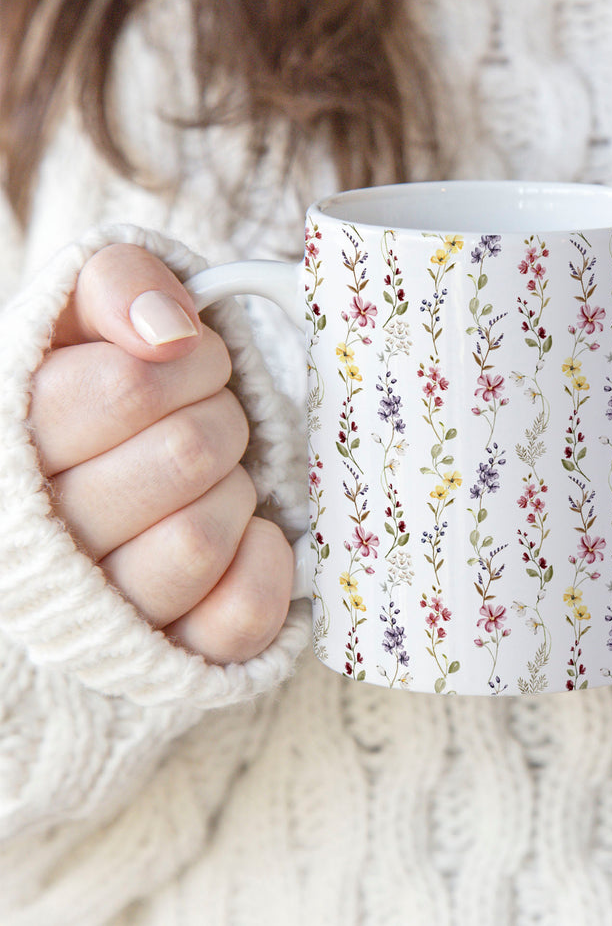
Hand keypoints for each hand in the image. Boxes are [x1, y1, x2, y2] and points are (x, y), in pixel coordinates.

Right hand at [28, 244, 291, 663]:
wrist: (134, 464)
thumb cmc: (119, 390)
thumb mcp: (103, 312)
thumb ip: (121, 284)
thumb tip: (167, 330)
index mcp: (11, 440)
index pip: (125, 386)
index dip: (192, 363)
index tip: (193, 363)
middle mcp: (40, 535)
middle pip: (184, 456)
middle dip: (223, 422)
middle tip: (213, 424)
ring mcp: (104, 605)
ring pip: (198, 543)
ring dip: (235, 493)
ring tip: (217, 482)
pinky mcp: (171, 651)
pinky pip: (235, 618)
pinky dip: (263, 566)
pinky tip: (248, 534)